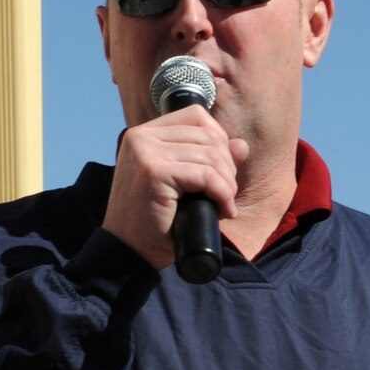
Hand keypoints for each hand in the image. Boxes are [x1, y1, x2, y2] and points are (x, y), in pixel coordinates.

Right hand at [102, 106, 248, 268]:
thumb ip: (210, 161)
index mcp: (144, 134)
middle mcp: (141, 137)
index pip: (197, 116)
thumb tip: (241, 145)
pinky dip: (223, 194)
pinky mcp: (153, 172)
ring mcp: (145, 152)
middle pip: (209, 135)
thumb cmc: (156, 222)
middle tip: (224, 195)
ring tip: (223, 205)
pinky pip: (207, 175)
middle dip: (227, 168)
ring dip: (228, 185)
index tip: (219, 173)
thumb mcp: (185, 186)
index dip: (219, 142)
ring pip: (212, 155)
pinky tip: (222, 211)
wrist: (129, 253)